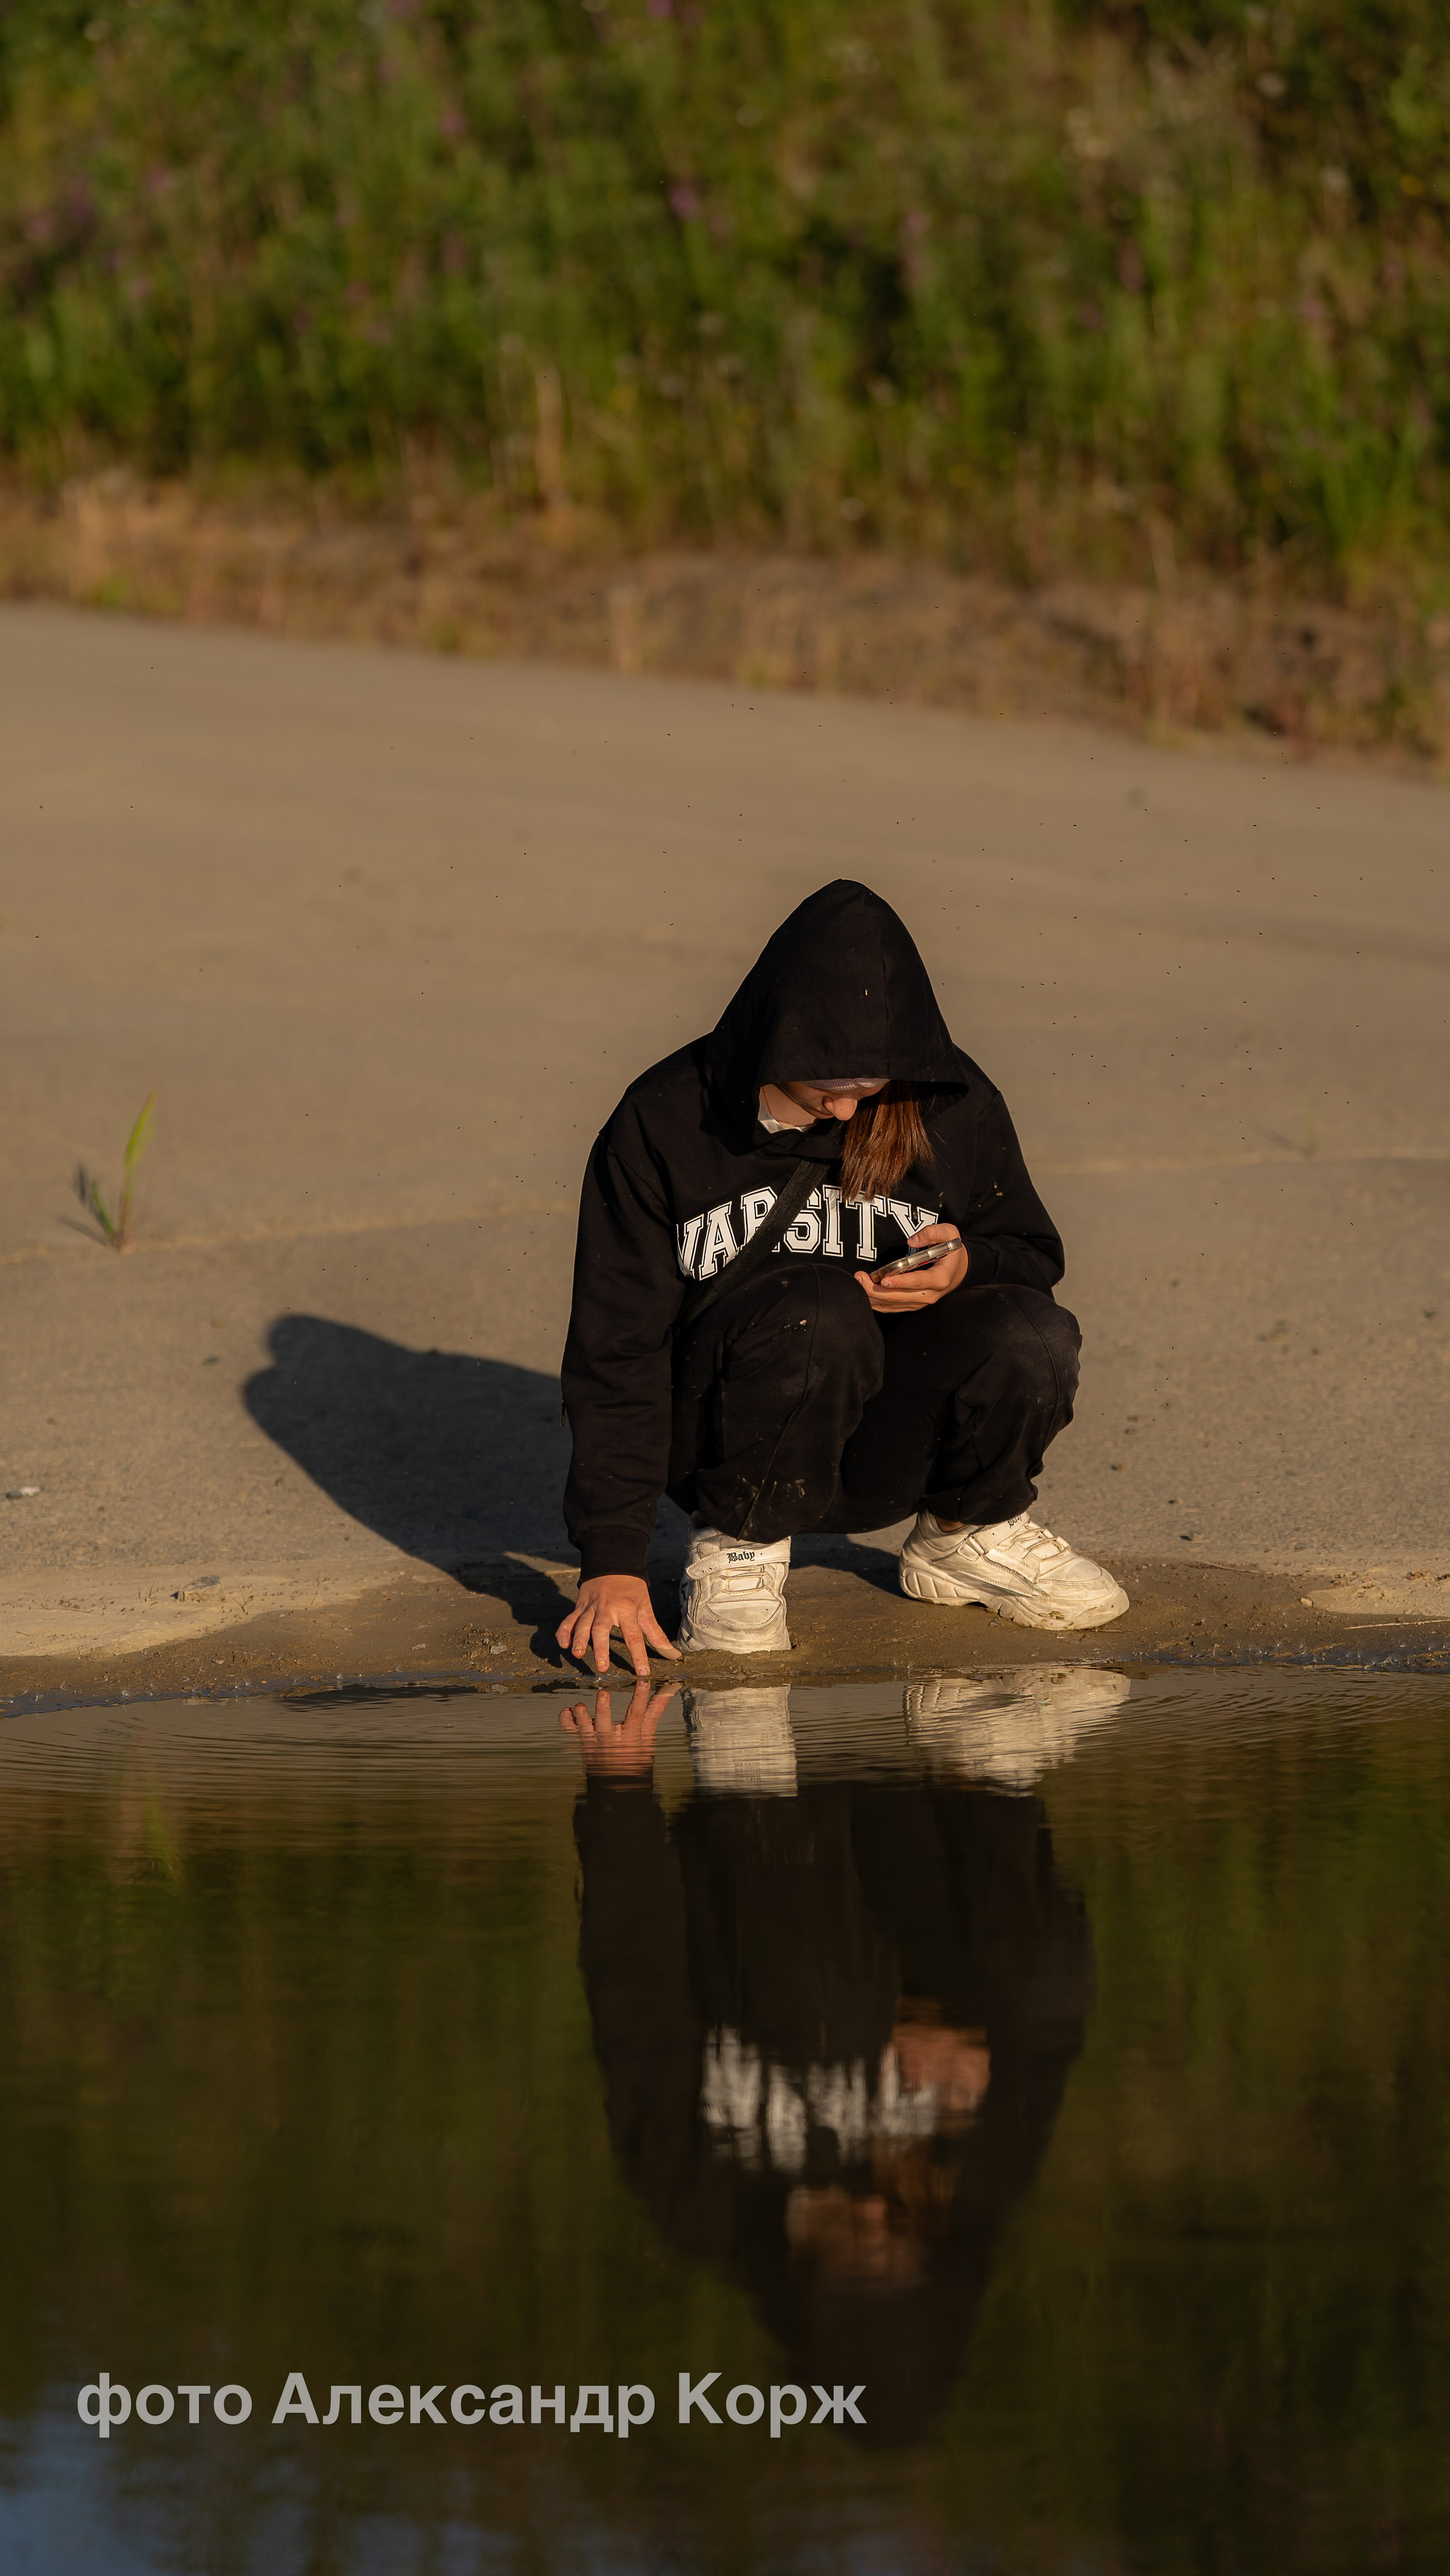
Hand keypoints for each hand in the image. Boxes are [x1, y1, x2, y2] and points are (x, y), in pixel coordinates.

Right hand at [556, 1572, 680, 1677]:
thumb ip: (656, 1633)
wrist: (612, 1562)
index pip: (634, 1636)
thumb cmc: (631, 1589)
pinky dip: (564, 1631)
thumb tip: (673, 1654)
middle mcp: (607, 1609)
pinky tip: (562, 1644)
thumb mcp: (645, 1607)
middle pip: (602, 1629)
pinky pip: (568, 1619)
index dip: (639, 1655)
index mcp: (626, 1609)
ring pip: (582, 1624)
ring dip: (578, 1639)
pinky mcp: (579, 1606)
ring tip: (577, 1654)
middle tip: (602, 1667)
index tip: (642, 1672)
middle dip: (601, 1648)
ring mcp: (590, 1607)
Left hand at [560, 1678, 677, 1775]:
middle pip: (605, 1723)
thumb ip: (655, 1710)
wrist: (617, 1784)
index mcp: (630, 1736)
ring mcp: (594, 1742)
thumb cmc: (636, 1757)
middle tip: (602, 1694)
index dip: (641, 1697)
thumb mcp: (648, 1736)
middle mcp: (610, 1739)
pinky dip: (566, 1722)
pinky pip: (571, 1732)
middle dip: (602, 1709)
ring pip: (585, 1729)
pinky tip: (566, 1711)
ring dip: (581, 1717)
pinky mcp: (582, 1742)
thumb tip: (670, 1689)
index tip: (643, 1680)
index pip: (636, 1714)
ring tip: (579, 1707)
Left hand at [856, 1224, 968, 1314]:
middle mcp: (930, 1294)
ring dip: (874, 1296)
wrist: (958, 1270)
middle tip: (860, 1278)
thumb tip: (912, 1240)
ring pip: (893, 1304)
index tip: (884, 1279)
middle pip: (900, 1296)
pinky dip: (878, 1302)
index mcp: (940, 1278)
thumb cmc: (951, 1250)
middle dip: (877, 1290)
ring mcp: (920, 1302)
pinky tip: (865, 1293)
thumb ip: (932, 1233)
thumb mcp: (949, 1234)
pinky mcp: (912, 1304)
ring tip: (859, 1282)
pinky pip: (892, 1307)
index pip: (917, 1282)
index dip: (900, 1282)